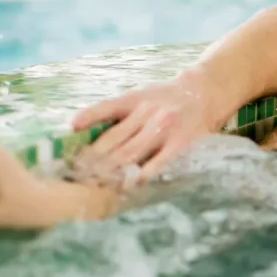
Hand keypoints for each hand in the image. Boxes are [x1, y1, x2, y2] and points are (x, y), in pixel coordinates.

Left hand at [69, 67, 219, 183]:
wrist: (205, 92)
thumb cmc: (166, 97)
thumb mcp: (140, 95)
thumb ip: (117, 112)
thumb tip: (82, 131)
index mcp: (133, 99)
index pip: (105, 108)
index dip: (86, 119)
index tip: (71, 133)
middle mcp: (146, 111)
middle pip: (114, 138)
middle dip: (94, 158)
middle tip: (78, 174)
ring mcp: (163, 127)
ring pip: (131, 152)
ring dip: (113, 170)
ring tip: (97, 183)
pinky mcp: (179, 142)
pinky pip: (158, 162)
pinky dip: (143, 174)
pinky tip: (131, 184)